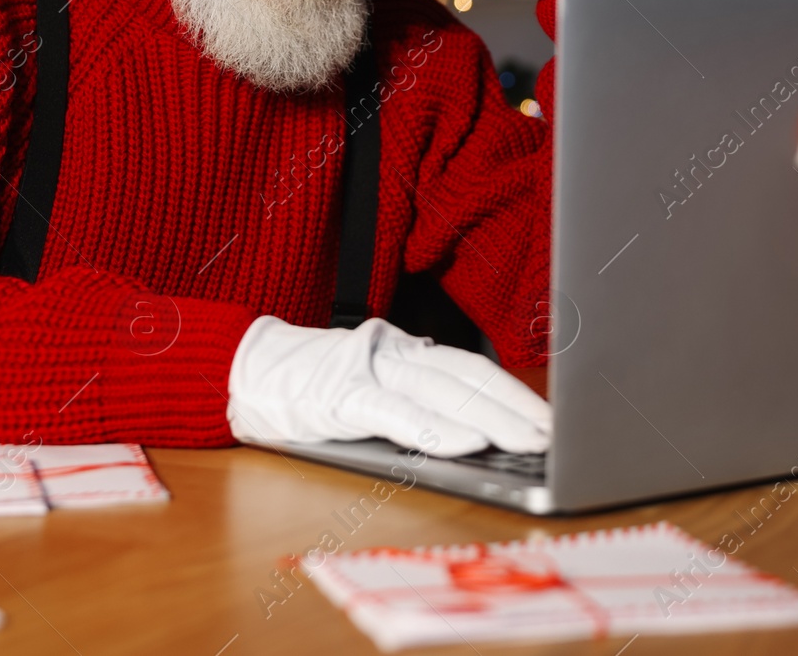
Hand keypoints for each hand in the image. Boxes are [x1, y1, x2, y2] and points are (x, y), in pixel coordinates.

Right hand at [225, 316, 550, 457]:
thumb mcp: (370, 389)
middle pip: (468, 379)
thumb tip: (475, 437)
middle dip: (515, 410)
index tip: (550, 420)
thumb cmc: (309, 387)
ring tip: (525, 443)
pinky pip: (395, 412)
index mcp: (403, 352)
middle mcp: (393, 354)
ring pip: (443, 392)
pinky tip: (465, 445)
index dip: (513, 394)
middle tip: (554, 439)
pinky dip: (433, 429)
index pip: (471, 369)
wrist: (243, 369)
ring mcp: (367, 370)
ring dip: (490, 421)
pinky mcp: (341, 395)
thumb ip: (415, 403)